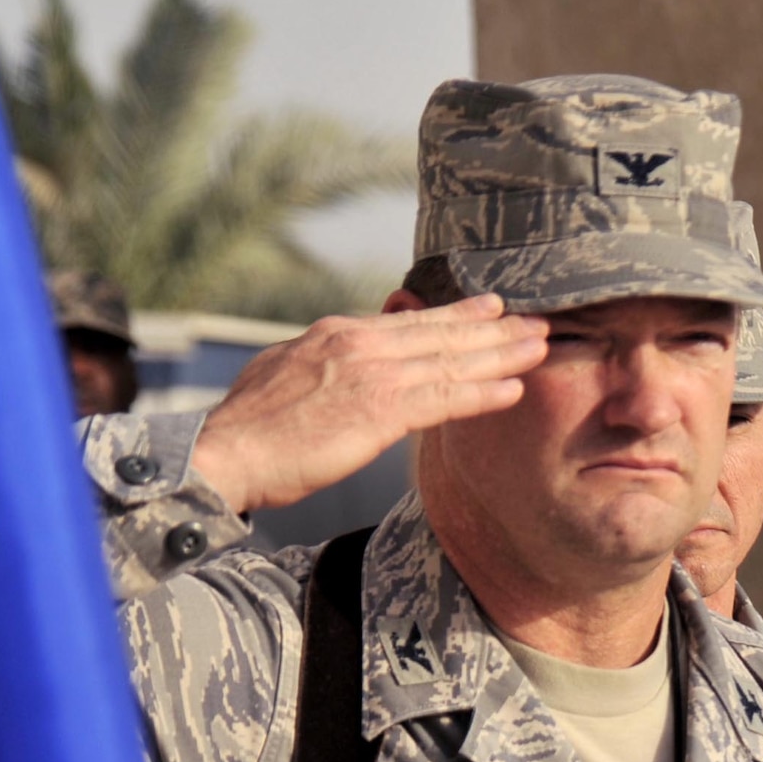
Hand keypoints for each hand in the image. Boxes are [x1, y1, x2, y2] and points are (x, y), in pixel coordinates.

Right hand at [191, 296, 547, 515]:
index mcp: (335, 333)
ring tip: (539, 347)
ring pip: (450, 359)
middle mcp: (358, 343)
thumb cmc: (245, 430)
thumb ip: (317, 364)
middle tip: (534, 320)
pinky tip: (512, 390)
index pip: (408, 322)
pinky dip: (481, 393)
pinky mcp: (378, 410)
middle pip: (439, 332)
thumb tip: (332, 366)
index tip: (488, 308)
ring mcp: (370, 374)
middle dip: (491, 327)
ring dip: (500, 353)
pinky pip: (444, 399)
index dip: (453, 316)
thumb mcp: (281, 374)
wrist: (223, 453)